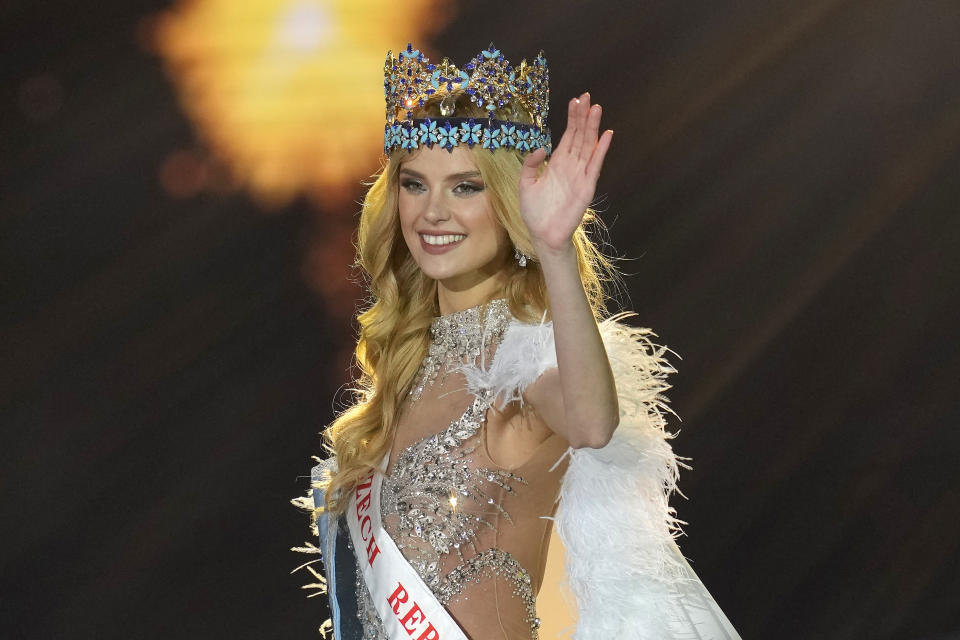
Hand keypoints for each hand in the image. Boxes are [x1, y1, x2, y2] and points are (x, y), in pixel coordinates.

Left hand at [517, 92, 612, 255]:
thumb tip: (541, 148)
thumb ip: (530, 165)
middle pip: (579, 136)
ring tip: (597, 109)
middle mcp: (571, 166)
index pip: (567, 136)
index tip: (575, 101)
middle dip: (583, 117)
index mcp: (557, 164)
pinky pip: (595, 166)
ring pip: (588, 146)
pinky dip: (601, 151)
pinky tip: (606, 135)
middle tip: (587, 97)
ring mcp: (580, 175)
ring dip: (593, 128)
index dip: (572, 119)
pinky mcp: (586, 187)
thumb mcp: (526, 184)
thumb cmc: (535, 212)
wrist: (543, 234)